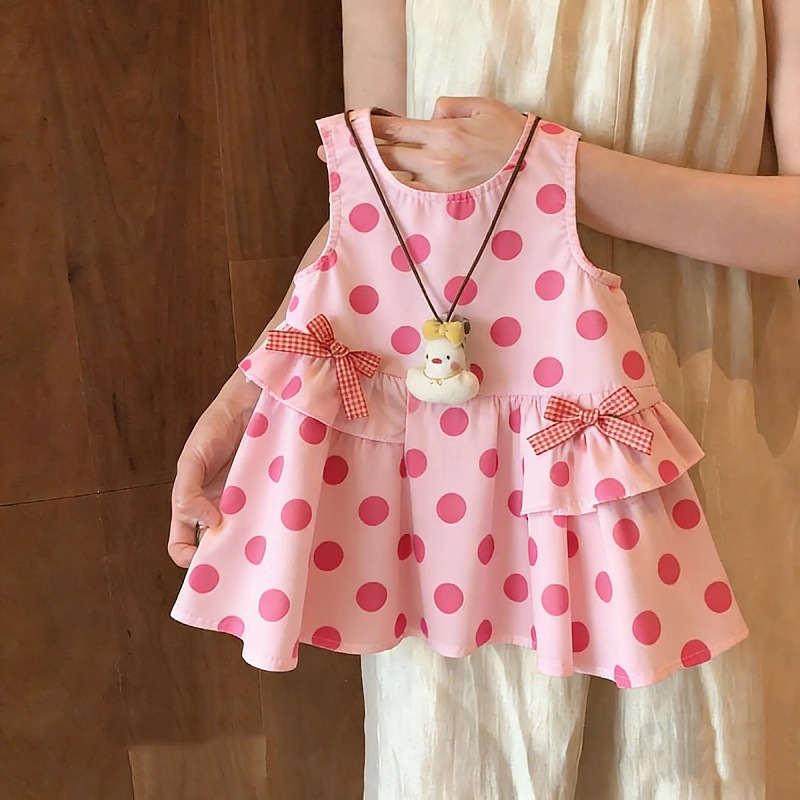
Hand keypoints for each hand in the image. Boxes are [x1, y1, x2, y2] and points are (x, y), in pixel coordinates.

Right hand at [168, 372, 260, 567]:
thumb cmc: (215, 429)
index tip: (202, 558)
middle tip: (237, 559)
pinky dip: (270, 525)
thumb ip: (188, 494)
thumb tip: (207, 522)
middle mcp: (217, 508)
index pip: (183, 544)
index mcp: (192, 504)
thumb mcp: (191, 460)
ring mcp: (243, 503)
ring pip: (243, 536)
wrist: (250, 404)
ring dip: (249, 544)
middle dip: (224, 557)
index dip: (187, 557)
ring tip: (258, 545)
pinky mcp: (267, 495)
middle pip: (217, 546)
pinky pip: (267, 517)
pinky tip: (276, 526)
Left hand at [317, 96, 528, 192]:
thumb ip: (451, 106)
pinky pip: (414, 204)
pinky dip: (394, 202)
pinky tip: (375, 205)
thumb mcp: (485, 107)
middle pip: (386, 156)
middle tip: (323, 154)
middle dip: (355, 154)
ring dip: (368, 181)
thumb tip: (429, 114)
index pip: (393, 128)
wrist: (540, 175)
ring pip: (395, 183)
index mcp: (443, 133)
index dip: (365, 126)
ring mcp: (440, 190)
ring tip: (342, 181)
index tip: (344, 126)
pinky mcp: (448, 209)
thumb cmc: (516, 140)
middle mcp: (436, 162)